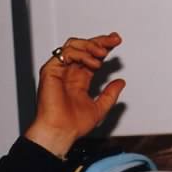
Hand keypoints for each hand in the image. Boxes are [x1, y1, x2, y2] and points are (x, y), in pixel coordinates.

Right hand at [24, 32, 124, 157]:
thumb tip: (121, 82)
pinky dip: (82, 54)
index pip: (92, 56)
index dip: (104, 46)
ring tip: (103, 53)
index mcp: (79, 79)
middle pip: (83, 47)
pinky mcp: (50, 71)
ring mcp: (59, 70)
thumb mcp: (100, 107)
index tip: (117, 41)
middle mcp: (69, 72)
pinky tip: (94, 63)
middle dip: (100, 40)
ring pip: (73, 45)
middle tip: (115, 39)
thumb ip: (110, 94)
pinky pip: (65, 53)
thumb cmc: (75, 125)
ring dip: (91, 46)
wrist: (61, 132)